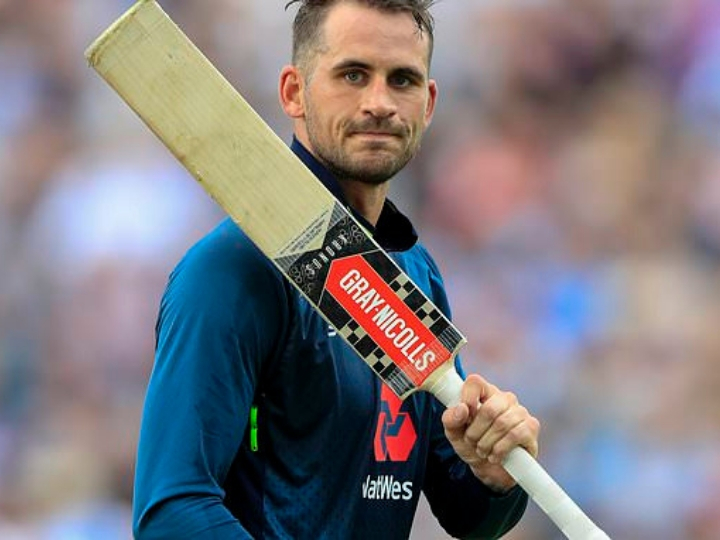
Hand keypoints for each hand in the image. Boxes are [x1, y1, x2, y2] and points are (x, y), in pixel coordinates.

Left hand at [441, 374, 539, 492]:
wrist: (489, 469)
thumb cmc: (471, 445)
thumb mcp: (454, 433)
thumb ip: (451, 419)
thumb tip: (462, 409)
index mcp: (485, 392)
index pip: (475, 382)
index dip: (466, 398)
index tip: (464, 417)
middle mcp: (504, 398)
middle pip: (489, 409)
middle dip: (476, 431)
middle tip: (471, 442)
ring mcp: (520, 411)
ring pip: (502, 424)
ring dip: (486, 443)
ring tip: (482, 451)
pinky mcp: (531, 427)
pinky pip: (515, 435)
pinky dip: (500, 449)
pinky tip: (495, 456)